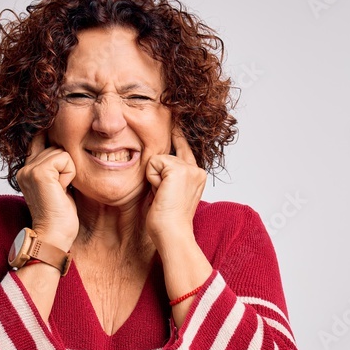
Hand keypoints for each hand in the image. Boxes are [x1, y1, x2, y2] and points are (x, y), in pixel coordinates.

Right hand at [16, 131, 78, 249]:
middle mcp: (25, 168)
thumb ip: (56, 167)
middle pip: (55, 146)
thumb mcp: (57, 186)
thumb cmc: (59, 217)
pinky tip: (62, 190)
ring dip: (68, 172)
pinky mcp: (40, 172)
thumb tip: (67, 148)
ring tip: (60, 191)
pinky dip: (69, 174)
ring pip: (61, 151)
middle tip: (60, 190)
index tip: (61, 159)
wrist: (53, 236)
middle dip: (65, 166)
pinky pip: (65, 158)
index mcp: (26, 171)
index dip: (52, 142)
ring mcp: (30, 169)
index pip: (39, 140)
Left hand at [144, 127, 205, 246]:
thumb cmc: (167, 220)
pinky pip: (154, 163)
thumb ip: (167, 176)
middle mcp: (197, 169)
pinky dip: (152, 178)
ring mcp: (189, 168)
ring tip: (162, 196)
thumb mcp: (169, 193)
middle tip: (163, 196)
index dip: (177, 134)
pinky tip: (160, 193)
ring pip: (158, 158)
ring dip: (154, 178)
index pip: (183, 147)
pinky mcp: (179, 169)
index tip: (174, 116)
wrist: (172, 233)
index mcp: (197, 175)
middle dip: (157, 174)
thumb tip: (154, 161)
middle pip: (165, 153)